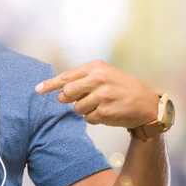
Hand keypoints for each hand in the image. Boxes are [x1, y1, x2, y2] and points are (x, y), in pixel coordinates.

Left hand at [36, 60, 158, 127]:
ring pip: (77, 108)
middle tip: (81, 99)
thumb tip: (58, 92)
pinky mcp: (105, 111)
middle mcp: (98, 79)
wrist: (147, 103)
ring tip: (101, 104)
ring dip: (85, 110)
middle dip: (69, 99)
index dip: (50, 84)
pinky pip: (88, 118)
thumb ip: (82, 79)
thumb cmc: (122, 87)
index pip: (66, 76)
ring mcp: (102, 96)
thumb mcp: (105, 74)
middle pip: (67, 93)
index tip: (37, 89)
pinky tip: (107, 112)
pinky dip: (94, 118)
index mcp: (96, 67)